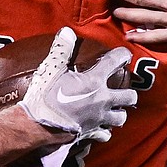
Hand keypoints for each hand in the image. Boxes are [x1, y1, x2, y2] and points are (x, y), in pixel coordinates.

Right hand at [18, 27, 137, 142]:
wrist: (36, 126)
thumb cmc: (44, 97)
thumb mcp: (51, 69)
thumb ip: (61, 50)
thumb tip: (67, 32)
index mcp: (94, 81)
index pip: (115, 62)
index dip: (122, 55)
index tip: (124, 55)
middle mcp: (102, 100)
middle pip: (129, 97)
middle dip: (129, 92)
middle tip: (122, 89)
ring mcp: (98, 118)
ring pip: (121, 117)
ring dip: (119, 112)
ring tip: (113, 108)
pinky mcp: (91, 133)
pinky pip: (105, 134)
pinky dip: (104, 131)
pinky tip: (99, 127)